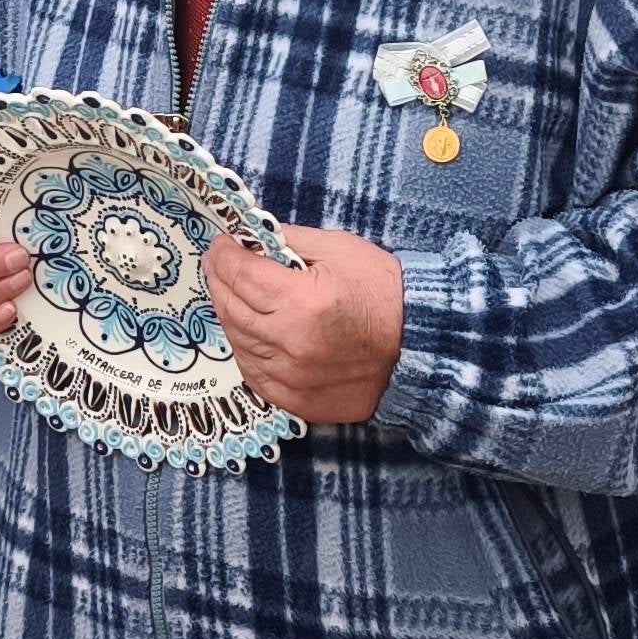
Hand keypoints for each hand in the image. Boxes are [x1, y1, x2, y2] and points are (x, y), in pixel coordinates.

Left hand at [207, 225, 406, 425]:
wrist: (420, 343)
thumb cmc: (382, 290)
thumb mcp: (337, 248)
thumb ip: (288, 240)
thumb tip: (250, 238)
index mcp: (301, 301)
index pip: (240, 274)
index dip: (224, 255)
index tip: (221, 245)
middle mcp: (291, 343)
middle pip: (231, 308)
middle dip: (218, 281)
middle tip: (217, 266)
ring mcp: (293, 378)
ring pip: (239, 342)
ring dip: (228, 314)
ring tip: (231, 295)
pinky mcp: (298, 401)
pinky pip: (255, 375)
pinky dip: (246, 350)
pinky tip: (248, 332)